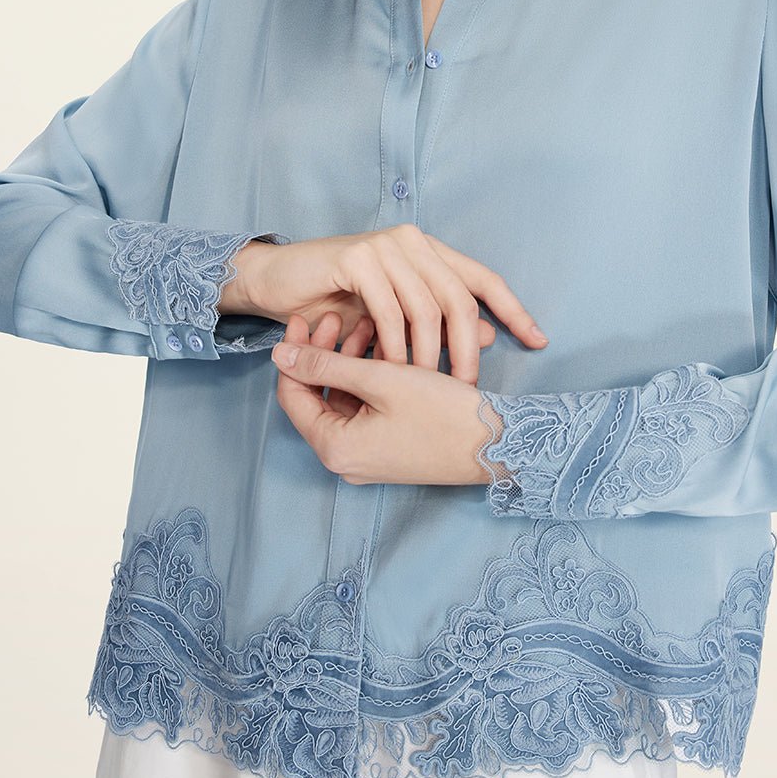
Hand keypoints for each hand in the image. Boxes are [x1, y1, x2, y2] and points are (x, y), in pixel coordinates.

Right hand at [231, 223, 548, 384]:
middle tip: (467, 387)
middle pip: (461, 297)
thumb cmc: (336, 302)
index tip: (539, 341)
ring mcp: (387, 246)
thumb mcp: (394, 317)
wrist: (277, 282)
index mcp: (429, 251)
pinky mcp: (358, 258)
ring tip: (427, 387)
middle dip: (469, 348)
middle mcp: (413, 242)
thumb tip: (491, 336)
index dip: (514, 309)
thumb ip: (437, 323)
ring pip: (428, 306)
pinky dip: (395, 345)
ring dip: (429, 354)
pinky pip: (390, 309)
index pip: (483, 278)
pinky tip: (392, 370)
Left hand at [272, 311, 492, 486]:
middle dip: (328, 354)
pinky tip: (387, 349)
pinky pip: (366, 412)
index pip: (292, 394)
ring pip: (344, 401)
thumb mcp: (381, 379)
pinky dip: (370, 381)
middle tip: (341, 317)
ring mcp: (366, 458)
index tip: (308, 317)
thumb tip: (279, 354)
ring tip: (371, 325)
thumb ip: (325, 364)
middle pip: (317, 397)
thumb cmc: (441, 412)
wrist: (497, 444)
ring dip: (351, 363)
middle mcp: (344, 460)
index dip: (297, 351)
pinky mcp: (387, 452)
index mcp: (334, 447)